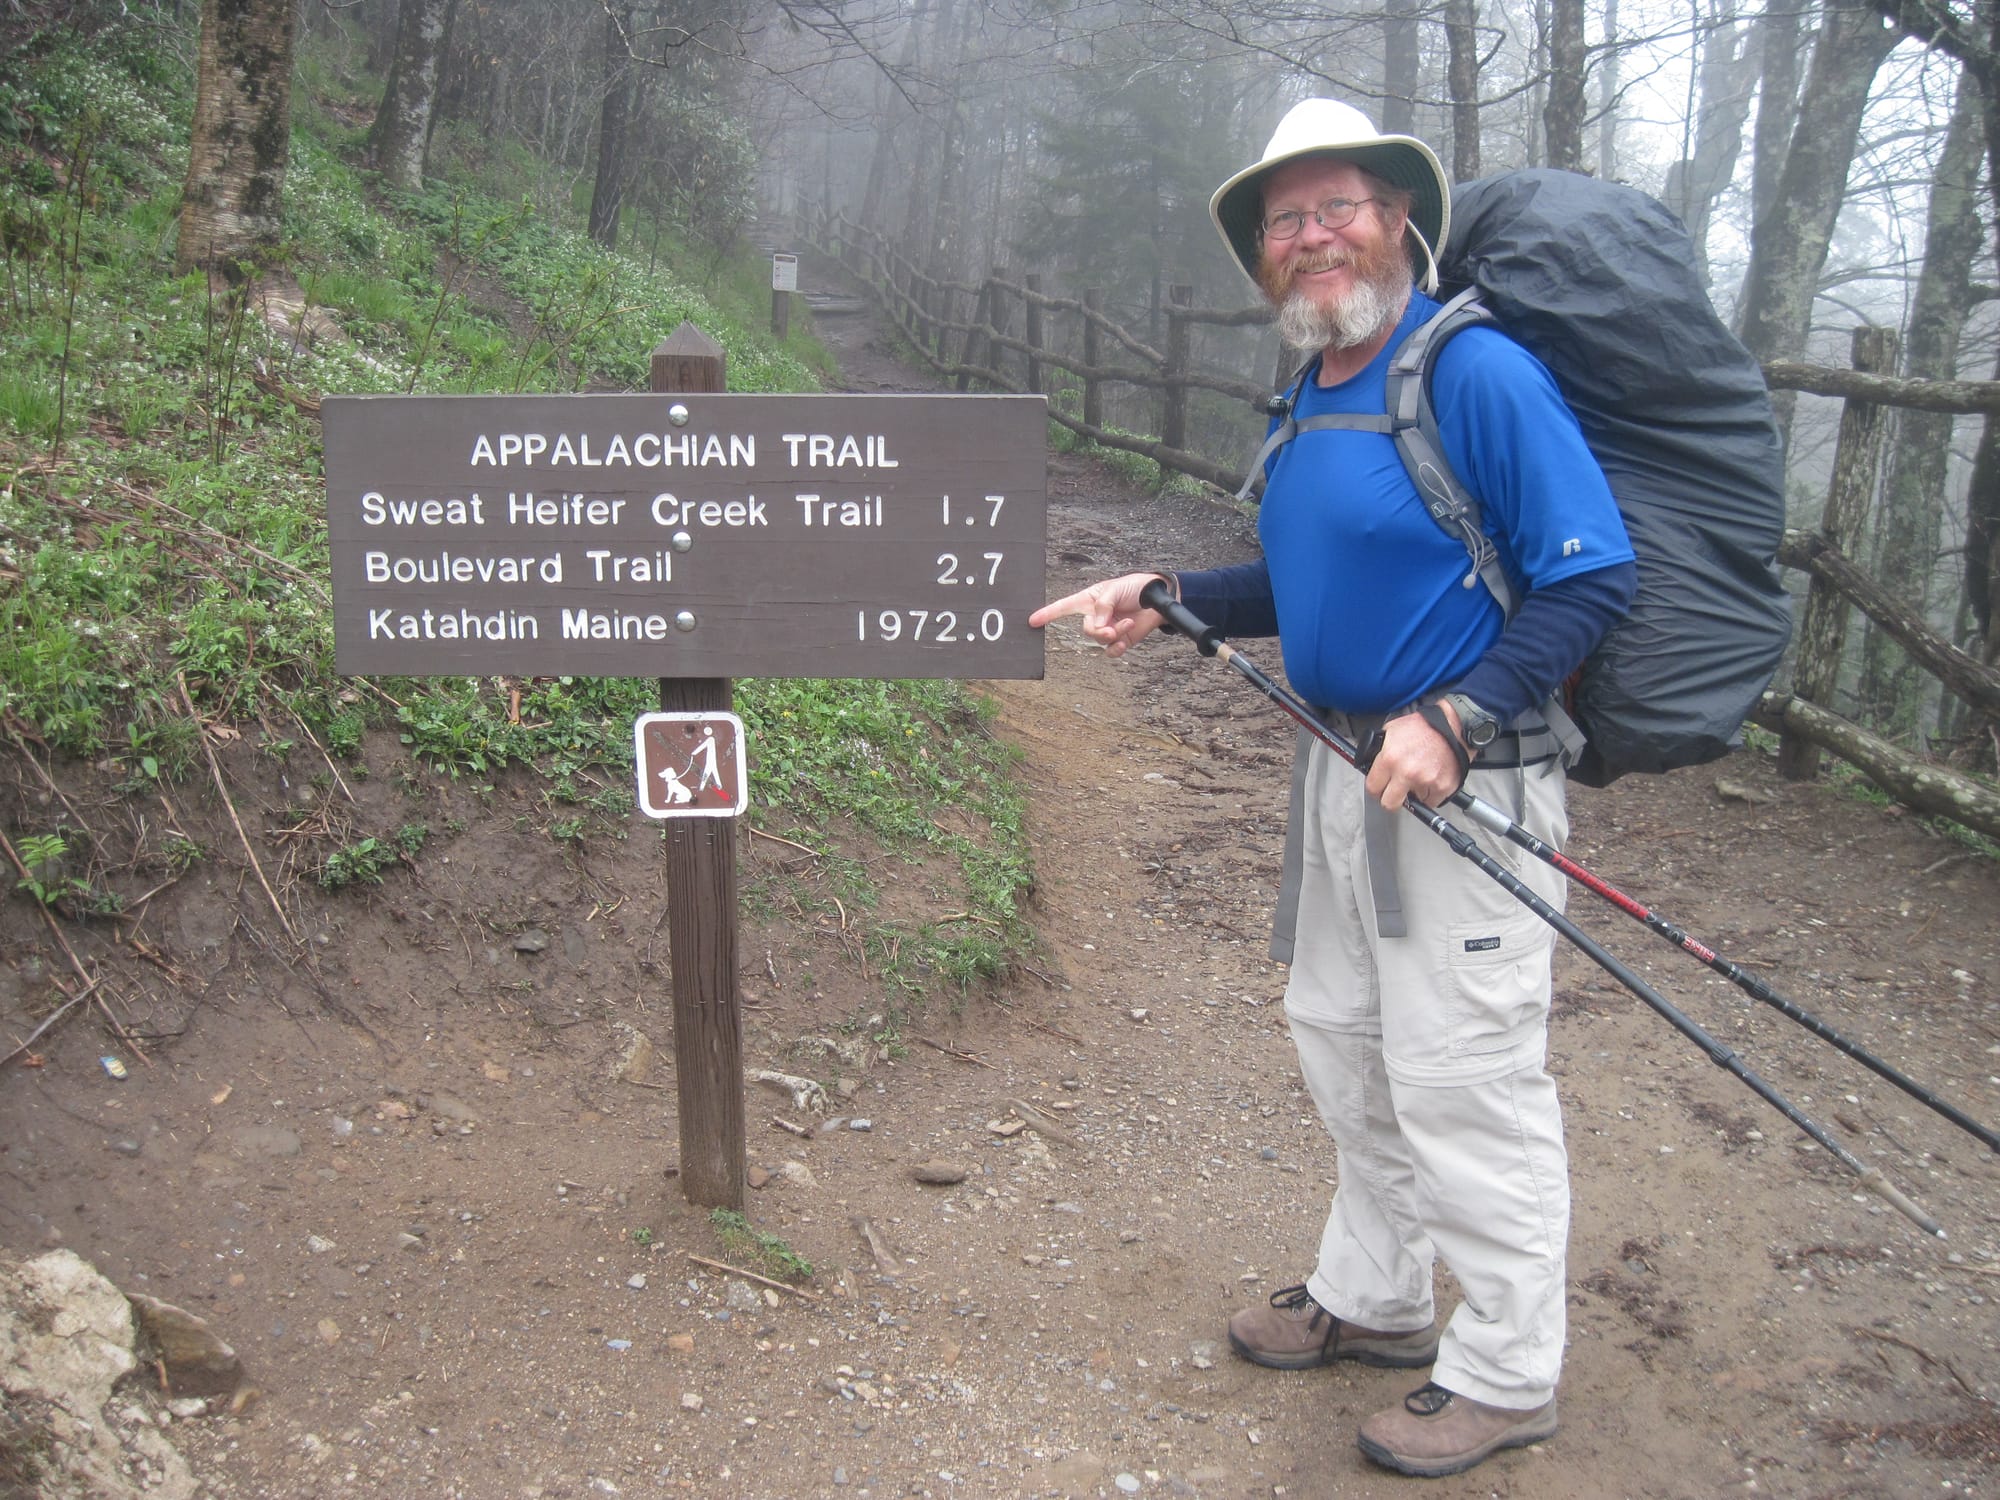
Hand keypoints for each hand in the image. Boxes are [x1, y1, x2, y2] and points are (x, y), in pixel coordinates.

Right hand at [1028, 572, 1170, 658]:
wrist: (1157, 598)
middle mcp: (1095, 615)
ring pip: (1100, 640)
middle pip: (1086, 630)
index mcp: (1089, 600)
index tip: (1032, 621)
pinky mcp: (1120, 639)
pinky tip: (1124, 640)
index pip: (1064, 607)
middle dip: (1099, 631)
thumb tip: (1096, 626)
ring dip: (1114, 634)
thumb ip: (1102, 607)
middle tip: (1112, 629)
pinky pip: (1111, 651)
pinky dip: (1116, 648)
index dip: (1048, 613)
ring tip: (1128, 623)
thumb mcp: (1115, 590)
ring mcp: (1107, 628)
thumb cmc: (1134, 587)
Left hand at [1363, 700, 1465, 809]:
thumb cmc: (1426, 726)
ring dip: (1413, 793)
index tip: (1379, 788)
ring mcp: (1426, 782)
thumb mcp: (1392, 730)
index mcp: (1390, 758)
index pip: (1373, 787)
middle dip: (1390, 798)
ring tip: (1418, 776)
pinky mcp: (1443, 787)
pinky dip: (1430, 793)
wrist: (1454, 725)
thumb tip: (1372, 763)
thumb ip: (1380, 750)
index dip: (1375, 788)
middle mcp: (1407, 772)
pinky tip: (1430, 779)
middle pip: (1389, 803)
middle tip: (1394, 791)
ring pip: (1413, 803)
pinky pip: (1431, 801)